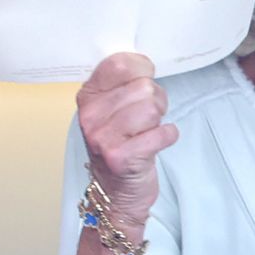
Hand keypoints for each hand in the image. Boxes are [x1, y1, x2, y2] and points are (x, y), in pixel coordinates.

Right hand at [75, 53, 178, 224]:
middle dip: (155, 100)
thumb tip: (143, 62)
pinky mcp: (122, 157)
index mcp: (88, 97)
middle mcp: (90, 116)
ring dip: (159, 119)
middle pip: (143, 87)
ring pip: (152, 108)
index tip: (144, 80)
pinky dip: (166, 137)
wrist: (116, 192)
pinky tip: (154, 144)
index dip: (142, 70)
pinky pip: (162, 133)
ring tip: (148, 131)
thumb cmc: (121, 145)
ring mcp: (103, 138)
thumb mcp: (113, 110)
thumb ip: (123, 85)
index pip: (119, 64)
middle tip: (147, 117)